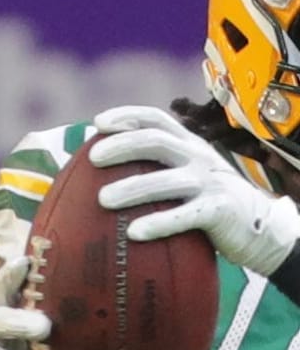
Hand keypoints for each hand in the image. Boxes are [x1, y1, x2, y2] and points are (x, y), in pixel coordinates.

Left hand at [91, 105, 299, 275]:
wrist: (257, 227)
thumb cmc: (204, 202)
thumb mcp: (183, 176)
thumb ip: (152, 170)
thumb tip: (92, 179)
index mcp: (187, 144)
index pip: (156, 119)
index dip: (128, 116)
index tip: (99, 123)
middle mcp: (198, 156)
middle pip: (157, 142)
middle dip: (123, 145)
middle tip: (93, 158)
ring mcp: (210, 182)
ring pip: (168, 180)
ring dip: (133, 188)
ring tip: (103, 199)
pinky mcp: (219, 210)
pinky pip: (186, 216)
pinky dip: (160, 223)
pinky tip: (134, 233)